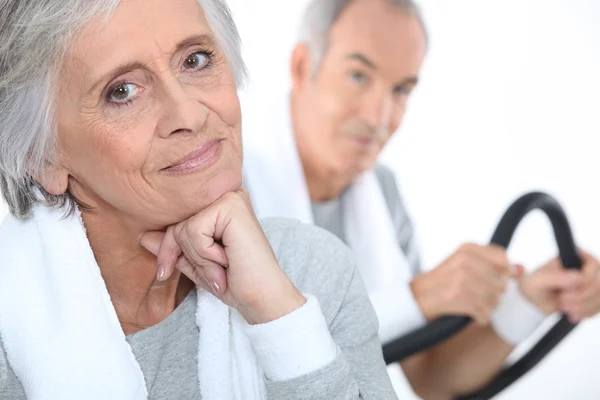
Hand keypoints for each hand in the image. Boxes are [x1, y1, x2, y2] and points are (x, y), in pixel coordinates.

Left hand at [140, 190, 305, 324]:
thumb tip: (144, 236)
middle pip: (176, 222)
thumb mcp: (196, 264)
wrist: (262, 297)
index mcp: (219, 206)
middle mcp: (225, 196)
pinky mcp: (231, 206)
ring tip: (221, 270)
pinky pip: (194, 230)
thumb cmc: (235, 281)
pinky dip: (205, 254)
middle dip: (179, 255)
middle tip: (209, 277)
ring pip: (183, 227)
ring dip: (198, 258)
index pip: (177, 220)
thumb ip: (173, 248)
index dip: (169, 248)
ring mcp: (230, 197)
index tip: (166, 273)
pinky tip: (227, 260)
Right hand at [410, 243, 518, 323]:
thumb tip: (522, 269)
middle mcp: (465, 260)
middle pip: (502, 282)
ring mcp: (462, 277)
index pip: (503, 259)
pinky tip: (468, 314)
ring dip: (486, 307)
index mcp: (467, 248)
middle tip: (474, 296)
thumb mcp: (465, 267)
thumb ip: (494, 266)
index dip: (502, 274)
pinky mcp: (458, 296)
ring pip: (495, 299)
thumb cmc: (442, 284)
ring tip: (470, 305)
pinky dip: (479, 318)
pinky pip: (484, 312)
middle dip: (493, 294)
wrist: (414, 299)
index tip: (489, 281)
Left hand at [520, 251, 599, 321]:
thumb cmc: (535, 286)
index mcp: (574, 256)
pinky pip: (598, 308)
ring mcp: (592, 284)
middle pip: (598, 283)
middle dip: (581, 296)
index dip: (584, 279)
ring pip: (599, 297)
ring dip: (582, 306)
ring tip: (563, 306)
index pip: (593, 264)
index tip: (566, 290)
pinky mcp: (594, 298)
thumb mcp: (539, 281)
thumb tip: (578, 276)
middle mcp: (586, 268)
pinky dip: (585, 313)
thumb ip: (557, 277)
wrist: (535, 302)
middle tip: (562, 300)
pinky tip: (571, 312)